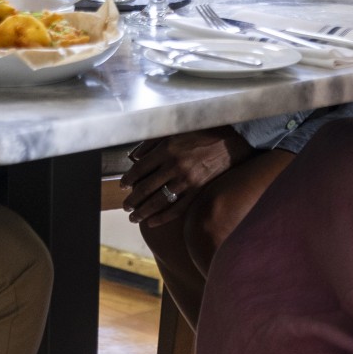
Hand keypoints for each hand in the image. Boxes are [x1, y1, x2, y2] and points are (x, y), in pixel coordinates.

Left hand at [119, 129, 252, 225]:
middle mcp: (175, 165)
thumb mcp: (174, 132)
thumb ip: (152, 143)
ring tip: (134, 217)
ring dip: (143, 212)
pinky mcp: (197, 191)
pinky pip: (177, 209)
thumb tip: (134, 157)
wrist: (229, 144)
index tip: (123, 186)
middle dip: (133, 199)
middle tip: (125, 206)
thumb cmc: (200, 135)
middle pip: (146, 188)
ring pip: (159, 201)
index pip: (140, 168)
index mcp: (167, 149)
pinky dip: (162, 218)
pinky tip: (152, 222)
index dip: (128, 179)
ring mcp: (187, 181)